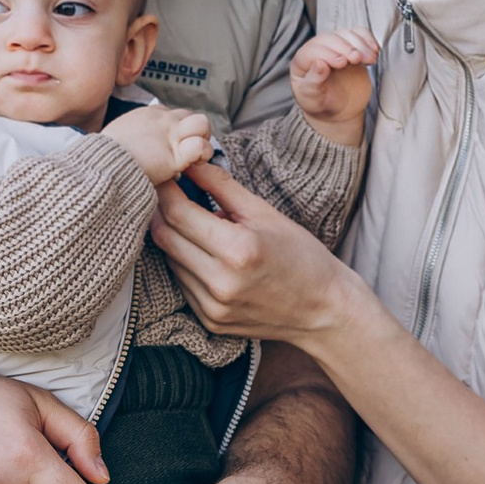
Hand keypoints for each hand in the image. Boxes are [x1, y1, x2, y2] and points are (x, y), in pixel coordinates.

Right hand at [106, 101, 214, 186]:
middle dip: (194, 132)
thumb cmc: (104, 158)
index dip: (176, 131)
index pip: (172, 114)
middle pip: (190, 115)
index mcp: (146, 115)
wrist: (101, 166)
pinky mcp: (174, 152)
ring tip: (196, 157)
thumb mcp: (116, 140)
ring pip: (202, 123)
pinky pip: (201, 145)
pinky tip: (194, 165)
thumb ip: (135, 143)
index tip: (171, 148)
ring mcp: (169, 133)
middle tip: (188, 152)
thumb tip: (150, 160)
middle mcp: (161, 119)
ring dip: (204, 139)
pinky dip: (202, 155)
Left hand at [149, 157, 352, 349]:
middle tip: (166, 193)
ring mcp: (213, 307)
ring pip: (170, 261)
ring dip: (173, 238)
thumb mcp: (266, 213)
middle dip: (161, 211)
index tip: (163, 176)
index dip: (165, 191)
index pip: (179, 214)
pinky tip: (203, 254)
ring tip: (190, 223)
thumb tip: (190, 162)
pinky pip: (182, 284)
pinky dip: (185, 264)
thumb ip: (222, 187)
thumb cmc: (301, 256)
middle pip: (166, 238)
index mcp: (238, 250)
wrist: (324, 310)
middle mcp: (221, 283)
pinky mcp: (210, 321)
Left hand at [288, 25, 380, 146]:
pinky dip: (368, 39)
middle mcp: (317, 48)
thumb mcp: (313, 99)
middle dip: (346, 48)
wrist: (335, 105)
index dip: (328, 54)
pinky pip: (358, 34)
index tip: (343, 63)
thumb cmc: (321, 102)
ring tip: (370, 59)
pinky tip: (374, 50)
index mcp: (302, 62)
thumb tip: (319, 64)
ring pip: (345, 34)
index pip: (312, 51)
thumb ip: (313, 83)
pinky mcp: (349, 44)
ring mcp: (334, 44)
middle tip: (358, 59)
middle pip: (330, 39)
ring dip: (360, 44)